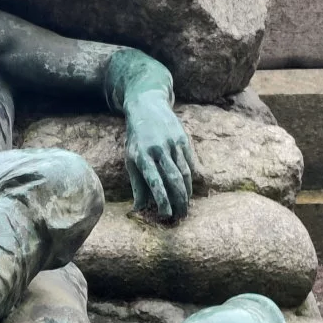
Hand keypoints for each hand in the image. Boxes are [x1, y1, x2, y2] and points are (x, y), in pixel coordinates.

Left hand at [124, 94, 194, 217]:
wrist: (148, 107)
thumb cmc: (137, 139)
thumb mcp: (131, 158)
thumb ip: (137, 182)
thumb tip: (138, 208)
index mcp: (142, 156)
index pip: (154, 181)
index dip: (161, 199)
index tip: (166, 214)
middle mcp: (158, 149)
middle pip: (173, 179)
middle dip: (179, 200)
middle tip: (181, 216)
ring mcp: (172, 144)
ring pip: (185, 173)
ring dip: (187, 192)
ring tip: (186, 206)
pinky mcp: (183, 139)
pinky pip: (190, 163)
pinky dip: (192, 179)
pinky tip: (190, 191)